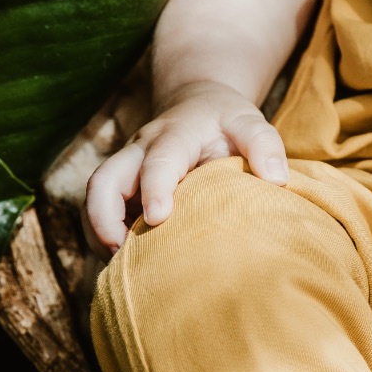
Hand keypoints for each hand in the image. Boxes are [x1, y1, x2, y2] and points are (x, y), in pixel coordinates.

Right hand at [84, 80, 286, 256]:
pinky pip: (102, 211)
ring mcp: (126, 169)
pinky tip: (125, 262)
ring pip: (95, 198)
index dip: (155, 189)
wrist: (197, 104)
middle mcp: (140, 150)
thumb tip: (276, 179)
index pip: (158, 162)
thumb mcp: (251, 122)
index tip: (158, 218)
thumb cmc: (226, 120)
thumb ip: (265, 145)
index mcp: (173, 136)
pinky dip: (104, 236)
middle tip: (120, 253)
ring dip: (99, 232)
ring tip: (119, 266)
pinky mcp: (122, 186)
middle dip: (103, 217)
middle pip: (104, 180)